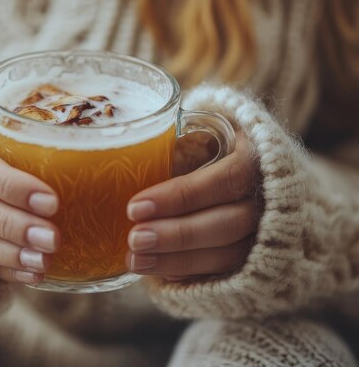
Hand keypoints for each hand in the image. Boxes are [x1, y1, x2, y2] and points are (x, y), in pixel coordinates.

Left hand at [126, 131, 259, 279]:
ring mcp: (272, 233)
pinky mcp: (261, 259)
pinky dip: (193, 273)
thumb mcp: (209, 131)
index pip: (227, 178)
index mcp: (261, 157)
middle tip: (134, 239)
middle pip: (229, 224)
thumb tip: (130, 161)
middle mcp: (275, 198)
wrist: (262, 174)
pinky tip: (160, 274)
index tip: (136, 207)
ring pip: (229, 255)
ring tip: (136, 260)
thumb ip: (181, 145)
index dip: (182, 196)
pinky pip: (228, 273)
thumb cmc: (222, 148)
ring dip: (178, 261)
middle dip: (177, 235)